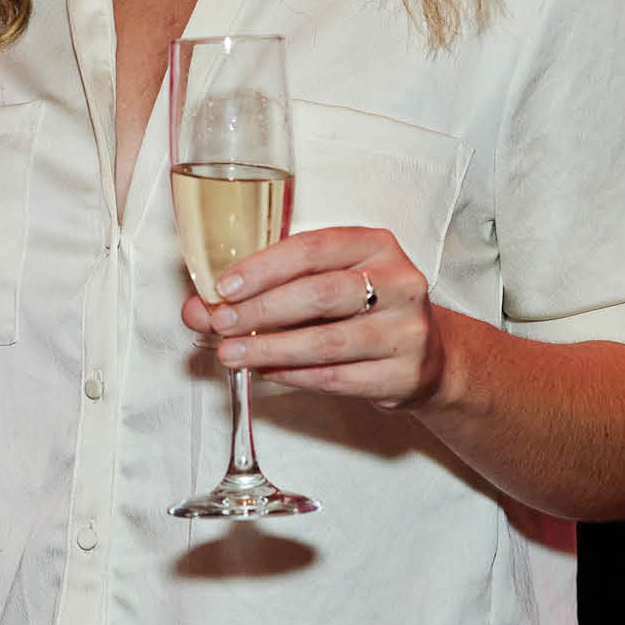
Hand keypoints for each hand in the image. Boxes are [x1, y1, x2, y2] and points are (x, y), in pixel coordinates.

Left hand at [178, 225, 445, 409]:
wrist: (427, 353)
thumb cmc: (363, 308)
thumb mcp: (325, 281)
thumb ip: (266, 287)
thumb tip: (198, 308)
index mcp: (375, 245)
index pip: (313, 249)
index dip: (264, 267)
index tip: (225, 286)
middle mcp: (399, 282)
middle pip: (320, 294)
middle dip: (262, 310)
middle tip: (222, 323)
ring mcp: (407, 331)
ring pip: (327, 342)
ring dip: (270, 349)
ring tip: (232, 353)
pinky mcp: (404, 374)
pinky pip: (338, 378)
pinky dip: (293, 376)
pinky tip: (264, 372)